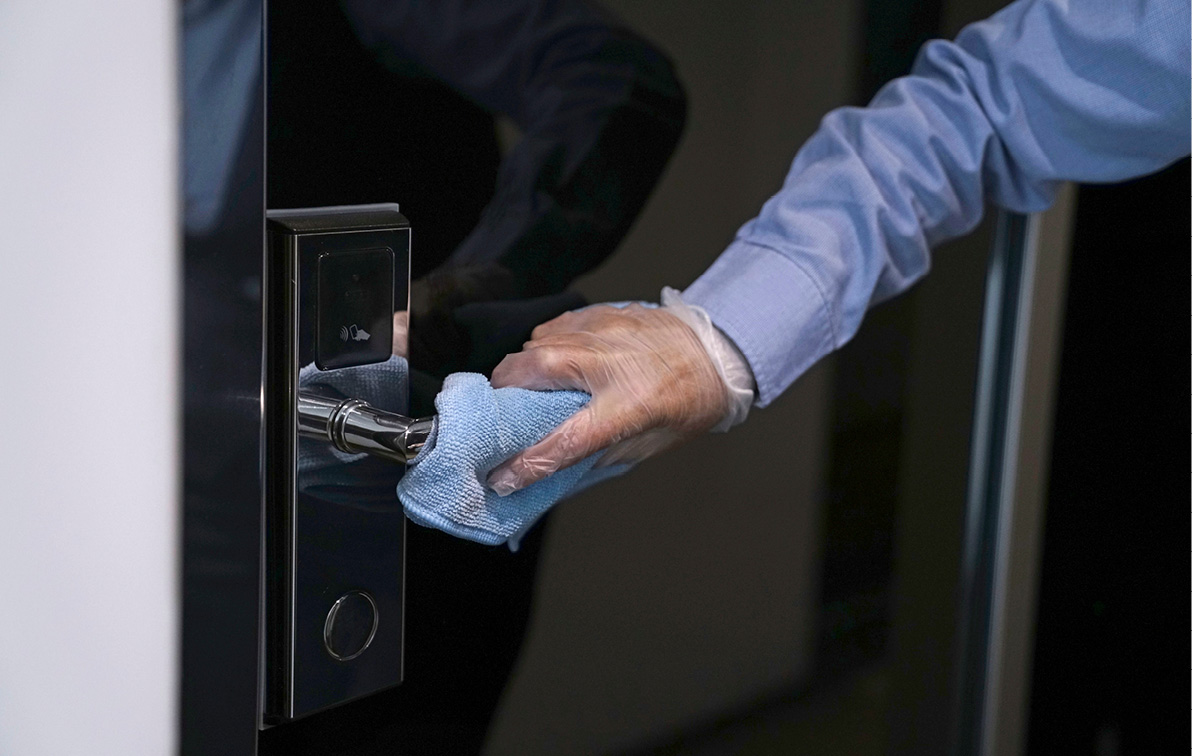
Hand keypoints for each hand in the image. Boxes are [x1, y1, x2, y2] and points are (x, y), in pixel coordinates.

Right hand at [486, 303, 729, 494]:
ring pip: (535, 345)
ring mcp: (604, 333)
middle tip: (501, 413)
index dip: (527, 464)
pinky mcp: (602, 314)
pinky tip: (551, 360)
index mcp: (630, 406)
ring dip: (521, 369)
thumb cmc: (690, 402)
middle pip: (532, 372)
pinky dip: (543, 346)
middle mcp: (611, 365)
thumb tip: (557, 466)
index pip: (565, 441)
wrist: (720, 351)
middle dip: (504, 394)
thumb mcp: (652, 444)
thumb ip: (602, 454)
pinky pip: (553, 327)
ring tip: (525, 386)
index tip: (501, 477)